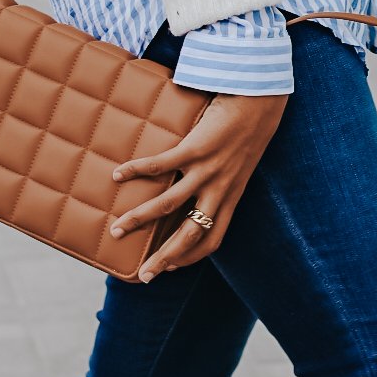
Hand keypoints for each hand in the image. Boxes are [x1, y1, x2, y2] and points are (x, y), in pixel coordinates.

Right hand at [109, 90, 286, 281]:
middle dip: (165, 258)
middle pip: (190, 235)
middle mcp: (220, 190)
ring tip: (117, 229)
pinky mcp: (196, 149)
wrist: (260, 102)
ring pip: (169, 205)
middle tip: (145, 275)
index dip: (191, 257)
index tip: (171, 267)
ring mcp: (207, 171)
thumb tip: (195, 189)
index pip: (212, 240)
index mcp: (231, 197)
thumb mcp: (238, 166)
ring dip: (141, 220)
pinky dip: (137, 171)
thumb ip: (221, 182)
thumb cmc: (246, 132)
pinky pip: (161, 165)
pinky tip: (118, 175)